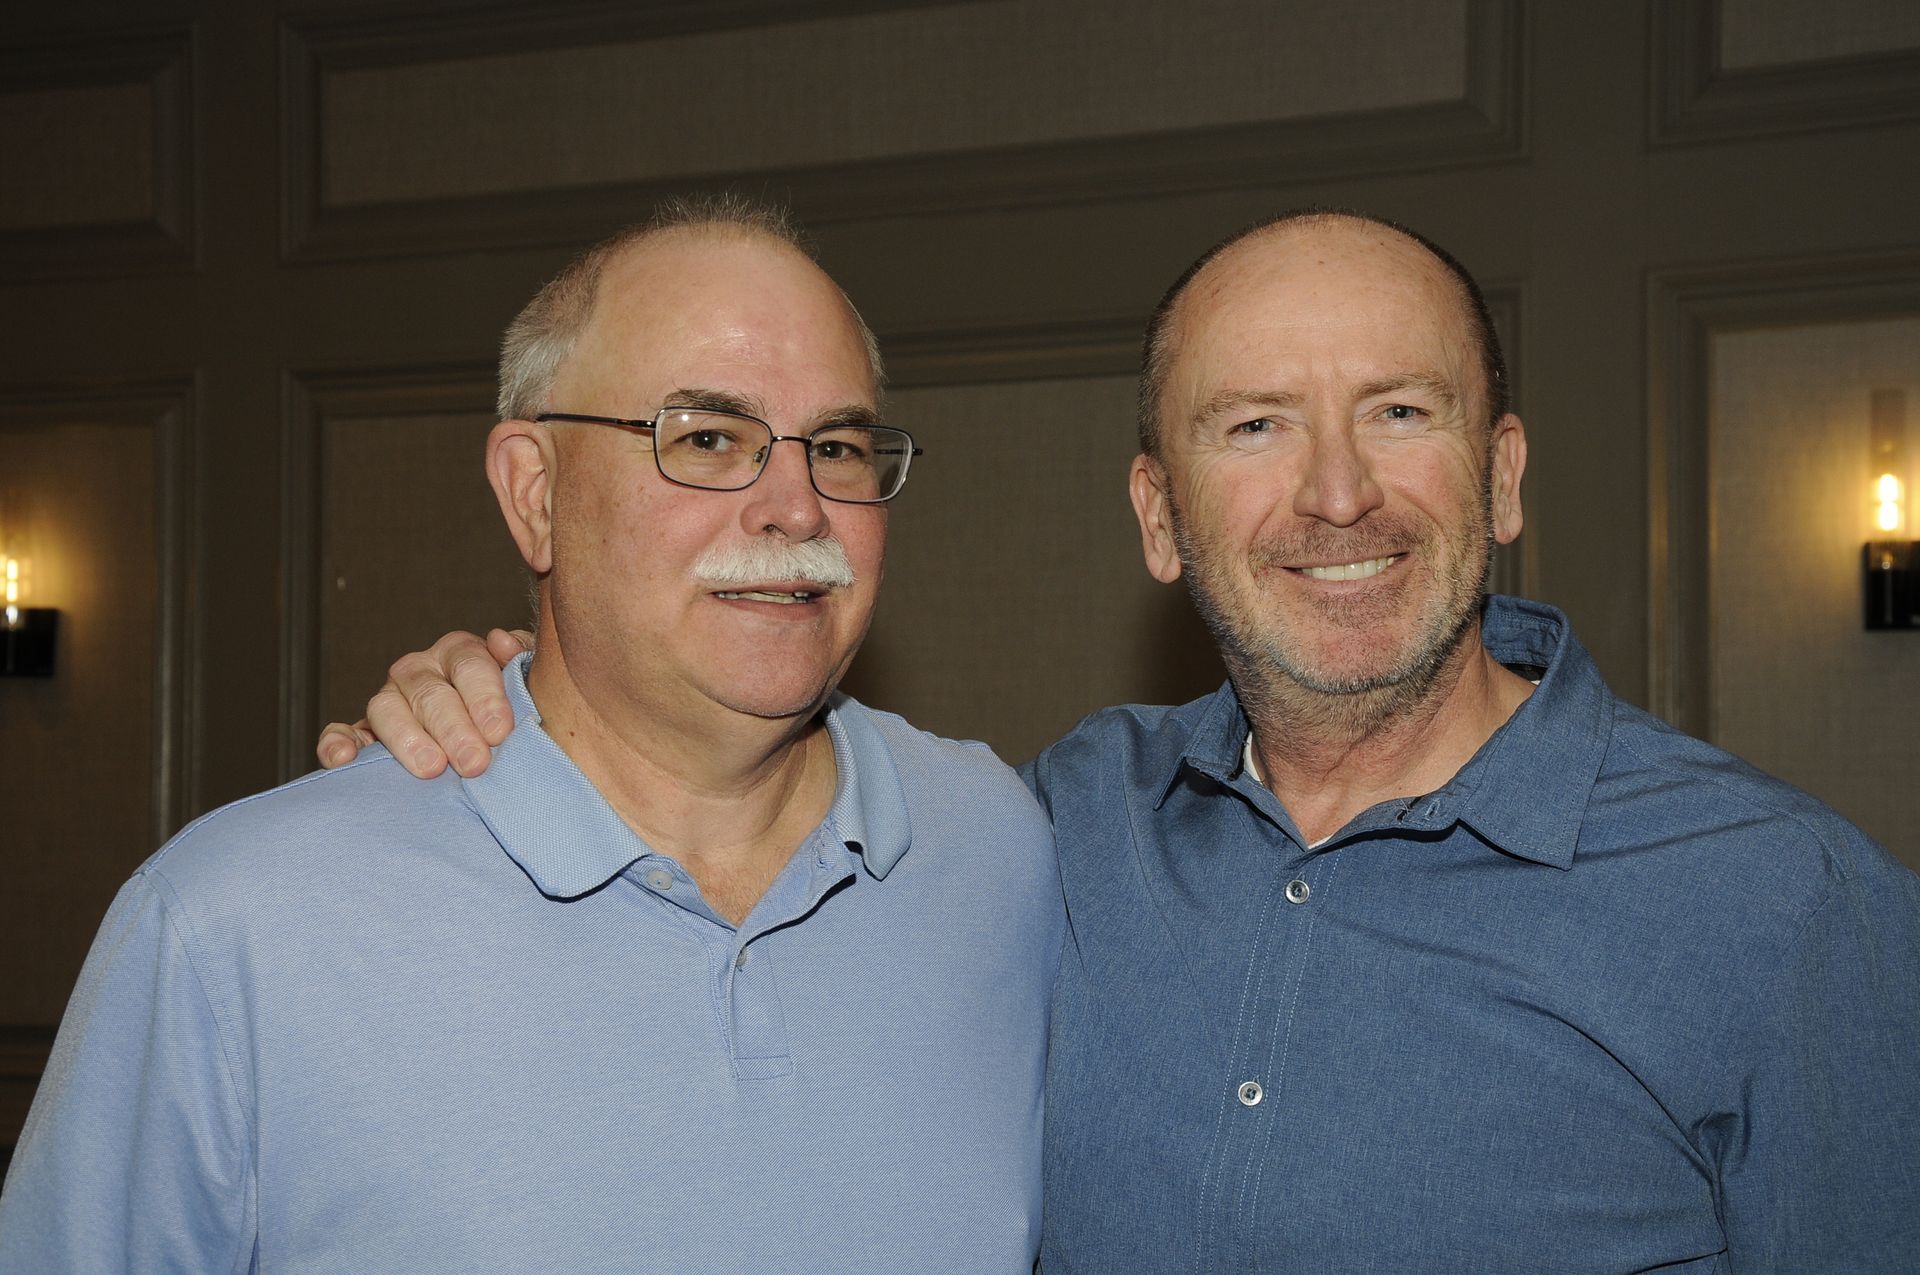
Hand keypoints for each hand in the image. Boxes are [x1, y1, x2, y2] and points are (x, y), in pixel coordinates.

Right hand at [315, 627, 530, 777]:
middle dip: (454, 728)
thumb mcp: (526, 681)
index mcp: (459, 653)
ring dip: (408, 739)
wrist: (485, 745)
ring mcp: (387, 700)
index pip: (469, 664)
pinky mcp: (361, 733)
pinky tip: (346, 758)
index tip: (501, 731)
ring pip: (386, 709)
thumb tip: (502, 640)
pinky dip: (338, 743)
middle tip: (475, 762)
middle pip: (430, 692)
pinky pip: (342, 732)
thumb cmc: (511, 711)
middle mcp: (419, 671)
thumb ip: (523, 657)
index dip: (485, 696)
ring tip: (432, 768)